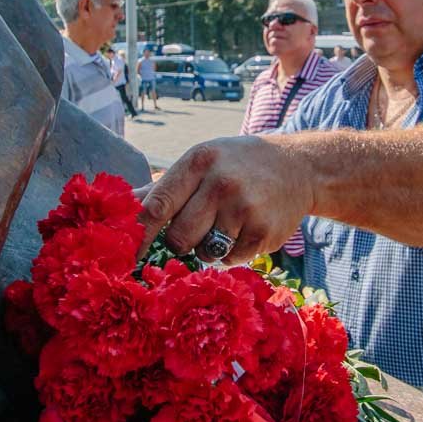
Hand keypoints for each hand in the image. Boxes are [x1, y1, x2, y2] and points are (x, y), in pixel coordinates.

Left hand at [135, 135, 314, 264]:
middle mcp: (221, 183)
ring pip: (203, 252)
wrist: (299, 167)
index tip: (128, 253)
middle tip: (194, 228)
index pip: (157, 205)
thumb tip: (123, 205)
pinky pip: (229, 260)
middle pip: (178, 237)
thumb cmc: (237, 165)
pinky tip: (244, 230)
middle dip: (179, 242)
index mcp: (199, 162)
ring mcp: (245, 209)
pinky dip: (230, 253)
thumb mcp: (202, 162)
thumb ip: (164, 186)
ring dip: (206, 248)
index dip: (139, 234)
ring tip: (223, 225)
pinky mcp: (264, 233)